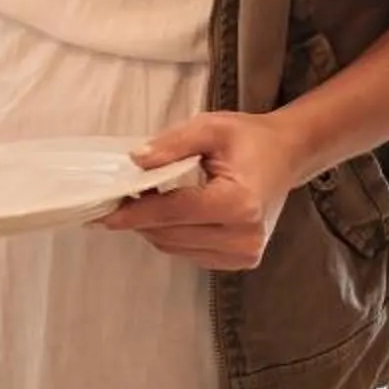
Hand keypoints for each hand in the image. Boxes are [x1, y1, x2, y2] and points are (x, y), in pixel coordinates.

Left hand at [99, 112, 305, 268]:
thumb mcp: (210, 127)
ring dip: (153, 228)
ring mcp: (244, 254)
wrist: (286, 156)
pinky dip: (171, 236)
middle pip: (171, 235)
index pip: (174, 212)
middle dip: (140, 218)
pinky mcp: (240, 261)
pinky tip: (168, 215)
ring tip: (143, 202)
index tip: (103, 211)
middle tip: (118, 198)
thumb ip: (172, 143)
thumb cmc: (248, 139)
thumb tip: (135, 161)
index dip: (135, 212)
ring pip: (175, 248)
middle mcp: (244, 237)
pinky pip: (189, 253)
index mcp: (240, 203)